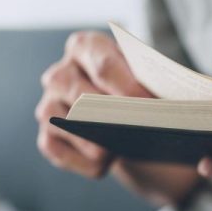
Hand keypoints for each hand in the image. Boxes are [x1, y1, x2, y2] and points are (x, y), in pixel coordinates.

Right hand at [35, 30, 199, 205]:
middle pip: (81, 93)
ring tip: (119, 150)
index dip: (129, 89)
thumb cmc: (141, 94)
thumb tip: (165, 104)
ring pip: (64, 122)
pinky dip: (83, 161)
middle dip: (113, 115)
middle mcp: (61, 72)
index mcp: (87, 47)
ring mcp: (48, 104)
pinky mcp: (47, 136)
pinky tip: (104, 163)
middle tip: (141, 130)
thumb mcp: (150, 82)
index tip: (154, 107)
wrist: (130, 122)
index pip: (104, 65)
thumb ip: (154, 84)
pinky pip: (56, 150)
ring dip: (94, 141)